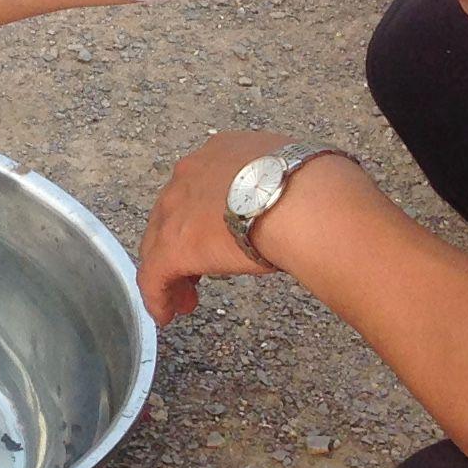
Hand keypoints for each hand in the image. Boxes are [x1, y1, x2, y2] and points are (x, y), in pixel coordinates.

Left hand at [137, 128, 301, 324]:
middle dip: (181, 247)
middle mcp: (190, 174)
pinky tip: (167, 314)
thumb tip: (299, 209)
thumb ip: (280, 192)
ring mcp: (176, 209)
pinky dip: (158, 296)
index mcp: (221, 154)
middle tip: (195, 276)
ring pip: (159, 245)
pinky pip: (154, 275)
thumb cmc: (314, 190)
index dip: (203, 218)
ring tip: (186, 300)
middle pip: (173, 216)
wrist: (300, 202)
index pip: (200, 189)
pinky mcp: (172, 245)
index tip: (215, 239)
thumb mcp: (293, 179)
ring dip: (172, 275)